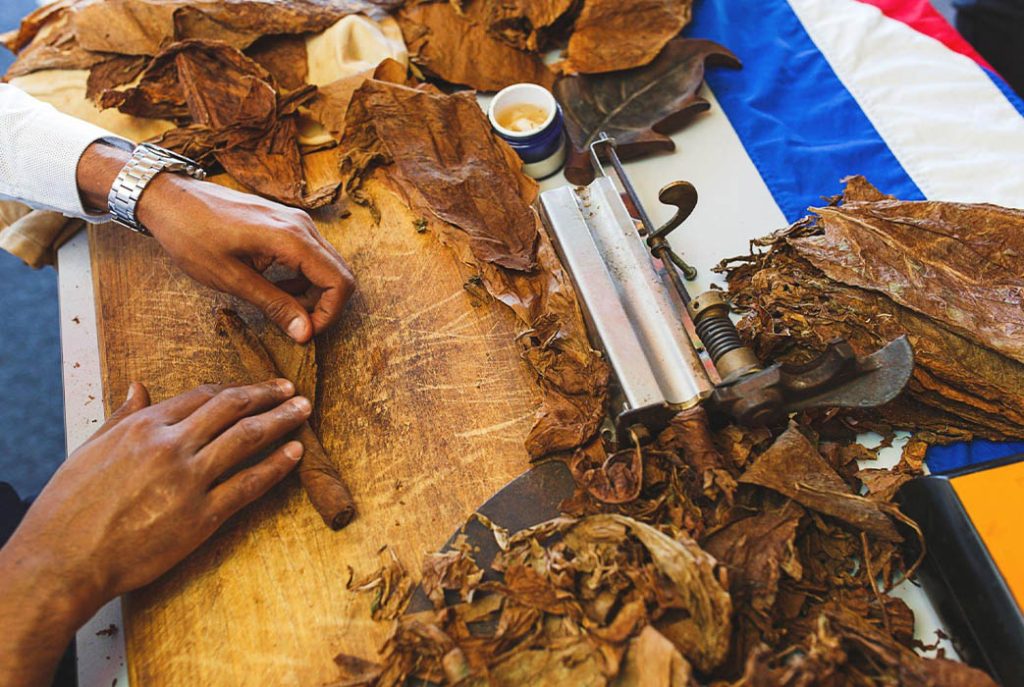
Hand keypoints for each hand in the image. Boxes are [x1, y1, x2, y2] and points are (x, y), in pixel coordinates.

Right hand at [0, 379, 309, 686]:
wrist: (63, 561)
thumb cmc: (69, 507)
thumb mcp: (90, 449)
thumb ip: (123, 415)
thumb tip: (139, 385)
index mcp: (144, 426)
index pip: (203, 396)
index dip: (236, 389)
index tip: (256, 387)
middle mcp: (170, 446)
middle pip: (232, 409)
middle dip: (267, 395)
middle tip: (292, 390)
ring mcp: (188, 480)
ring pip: (247, 438)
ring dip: (281, 420)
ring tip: (303, 411)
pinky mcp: (201, 517)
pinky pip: (249, 484)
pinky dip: (277, 466)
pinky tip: (295, 453)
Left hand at [77, 143, 354, 342]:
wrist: (170, 199)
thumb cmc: (193, 236)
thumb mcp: (231, 279)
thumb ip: (274, 305)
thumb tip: (306, 333)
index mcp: (292, 239)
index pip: (338, 282)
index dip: (329, 314)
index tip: (305, 333)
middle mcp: (302, 226)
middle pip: (339, 273)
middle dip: (324, 305)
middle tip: (295, 324)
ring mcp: (295, 221)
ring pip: (327, 265)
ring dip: (313, 292)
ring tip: (283, 308)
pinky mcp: (286, 222)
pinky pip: (311, 254)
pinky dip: (303, 277)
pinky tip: (278, 287)